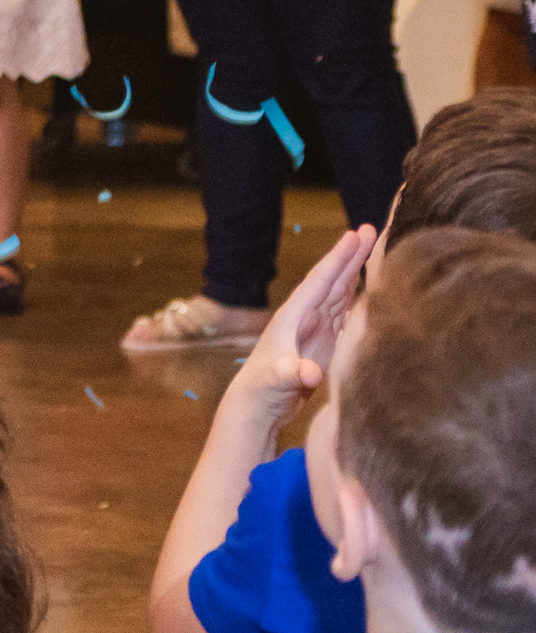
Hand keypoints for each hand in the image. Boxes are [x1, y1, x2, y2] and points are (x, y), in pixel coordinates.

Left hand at [226, 225, 375, 422]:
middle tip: (370, 228)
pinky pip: (345, 311)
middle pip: (333, 279)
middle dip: (351, 255)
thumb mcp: (278, 379)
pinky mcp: (326, 343)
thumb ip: (293, 373)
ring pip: (340, 292)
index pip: (320, 281)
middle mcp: (305, 317)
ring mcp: (316, 328)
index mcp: (293, 316)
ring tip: (373, 246)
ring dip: (356, 270)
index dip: (338, 258)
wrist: (258, 405)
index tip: (354, 234)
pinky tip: (370, 285)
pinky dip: (358, 296)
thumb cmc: (263, 388)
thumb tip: (311, 373)